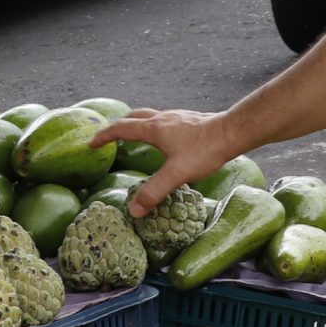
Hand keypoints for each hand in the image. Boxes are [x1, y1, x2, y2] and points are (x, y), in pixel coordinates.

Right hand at [91, 108, 238, 215]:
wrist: (232, 132)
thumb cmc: (205, 150)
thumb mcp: (177, 174)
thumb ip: (155, 191)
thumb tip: (134, 210)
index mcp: (154, 129)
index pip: (121, 129)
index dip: (104, 136)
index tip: (92, 143)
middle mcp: (162, 119)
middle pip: (133, 117)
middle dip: (118, 126)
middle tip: (109, 137)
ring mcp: (176, 117)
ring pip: (149, 116)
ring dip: (137, 124)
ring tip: (134, 136)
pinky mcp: (189, 120)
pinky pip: (164, 120)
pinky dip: (154, 126)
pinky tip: (164, 138)